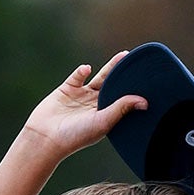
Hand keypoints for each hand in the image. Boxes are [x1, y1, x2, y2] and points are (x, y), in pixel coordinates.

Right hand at [21, 52, 147, 156]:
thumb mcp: (102, 121)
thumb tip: (144, 101)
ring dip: (110, 67)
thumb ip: (121, 108)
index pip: (123, 97)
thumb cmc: (75, 136)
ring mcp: (80, 96)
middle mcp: (94, 104)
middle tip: (138, 61)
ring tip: (123, 55)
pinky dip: (83, 71)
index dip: (133, 87)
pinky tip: (87, 69)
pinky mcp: (66, 90)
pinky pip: (77, 77)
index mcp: (105, 113)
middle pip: (113, 85)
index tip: (148, 77)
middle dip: (124, 74)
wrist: (45, 138)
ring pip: (99, 78)